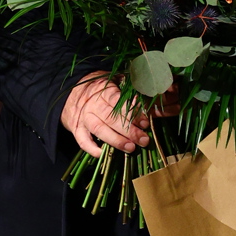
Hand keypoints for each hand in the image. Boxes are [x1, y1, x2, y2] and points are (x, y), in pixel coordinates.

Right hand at [61, 75, 180, 157]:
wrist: (71, 92)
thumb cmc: (101, 88)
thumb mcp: (116, 82)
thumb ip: (135, 89)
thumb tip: (164, 91)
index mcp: (105, 89)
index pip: (119, 102)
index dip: (133, 113)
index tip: (146, 122)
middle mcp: (93, 103)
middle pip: (111, 117)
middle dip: (129, 130)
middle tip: (144, 139)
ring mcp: (84, 117)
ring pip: (98, 129)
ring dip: (115, 140)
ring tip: (131, 148)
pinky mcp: (76, 128)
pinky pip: (82, 140)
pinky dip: (91, 148)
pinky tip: (102, 154)